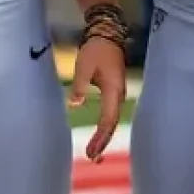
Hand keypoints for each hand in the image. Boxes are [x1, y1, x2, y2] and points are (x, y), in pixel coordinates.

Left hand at [71, 35, 126, 162]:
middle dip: (103, 142)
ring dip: (104, 137)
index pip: (108, 120)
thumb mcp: (84, 66)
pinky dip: (105, 128)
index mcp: (114, 90)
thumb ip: (79, 86)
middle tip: (92, 159)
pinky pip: (110, 115)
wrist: (108, 34)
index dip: (100, 137)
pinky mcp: (114, 92)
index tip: (90, 151)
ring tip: (94, 155)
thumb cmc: (96, 50)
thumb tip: (75, 104)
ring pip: (112, 121)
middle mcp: (119, 95)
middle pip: (112, 124)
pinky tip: (98, 136)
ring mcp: (118, 94)